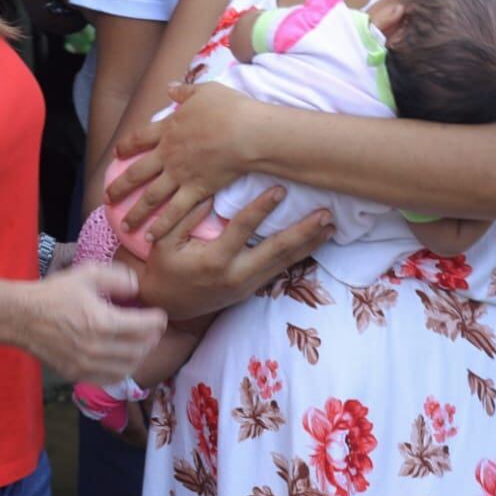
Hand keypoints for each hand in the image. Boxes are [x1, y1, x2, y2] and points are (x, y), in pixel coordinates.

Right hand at [22, 263, 168, 385]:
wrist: (22, 317)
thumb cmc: (54, 294)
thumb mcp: (86, 274)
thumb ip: (116, 278)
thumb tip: (137, 288)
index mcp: (102, 322)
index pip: (144, 327)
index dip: (157, 321)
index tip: (160, 316)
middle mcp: (98, 348)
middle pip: (140, 349)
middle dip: (152, 338)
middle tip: (153, 329)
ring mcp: (87, 365)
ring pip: (128, 367)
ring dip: (140, 355)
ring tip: (141, 344)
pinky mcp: (78, 374)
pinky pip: (110, 378)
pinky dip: (123, 369)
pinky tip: (123, 359)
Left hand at [108, 82, 253, 241]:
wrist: (245, 132)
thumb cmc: (229, 109)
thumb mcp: (204, 91)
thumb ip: (185, 91)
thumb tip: (170, 87)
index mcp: (168, 129)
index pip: (140, 138)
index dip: (127, 146)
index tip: (117, 154)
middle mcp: (168, 154)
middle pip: (138, 172)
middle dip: (121, 186)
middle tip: (107, 198)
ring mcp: (180, 174)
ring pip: (151, 197)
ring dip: (136, 212)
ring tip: (124, 225)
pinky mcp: (195, 190)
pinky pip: (174, 212)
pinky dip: (161, 226)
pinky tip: (151, 238)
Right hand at [138, 186, 333, 318]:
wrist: (168, 306)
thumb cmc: (165, 268)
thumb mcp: (165, 242)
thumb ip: (185, 217)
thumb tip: (209, 192)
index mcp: (214, 260)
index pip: (242, 230)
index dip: (261, 209)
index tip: (280, 189)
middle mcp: (237, 275)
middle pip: (276, 252)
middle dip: (303, 232)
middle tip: (326, 214)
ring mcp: (247, 285)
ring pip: (284, 263)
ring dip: (309, 244)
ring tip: (331, 226)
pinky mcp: (252, 289)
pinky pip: (280, 270)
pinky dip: (300, 255)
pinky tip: (315, 242)